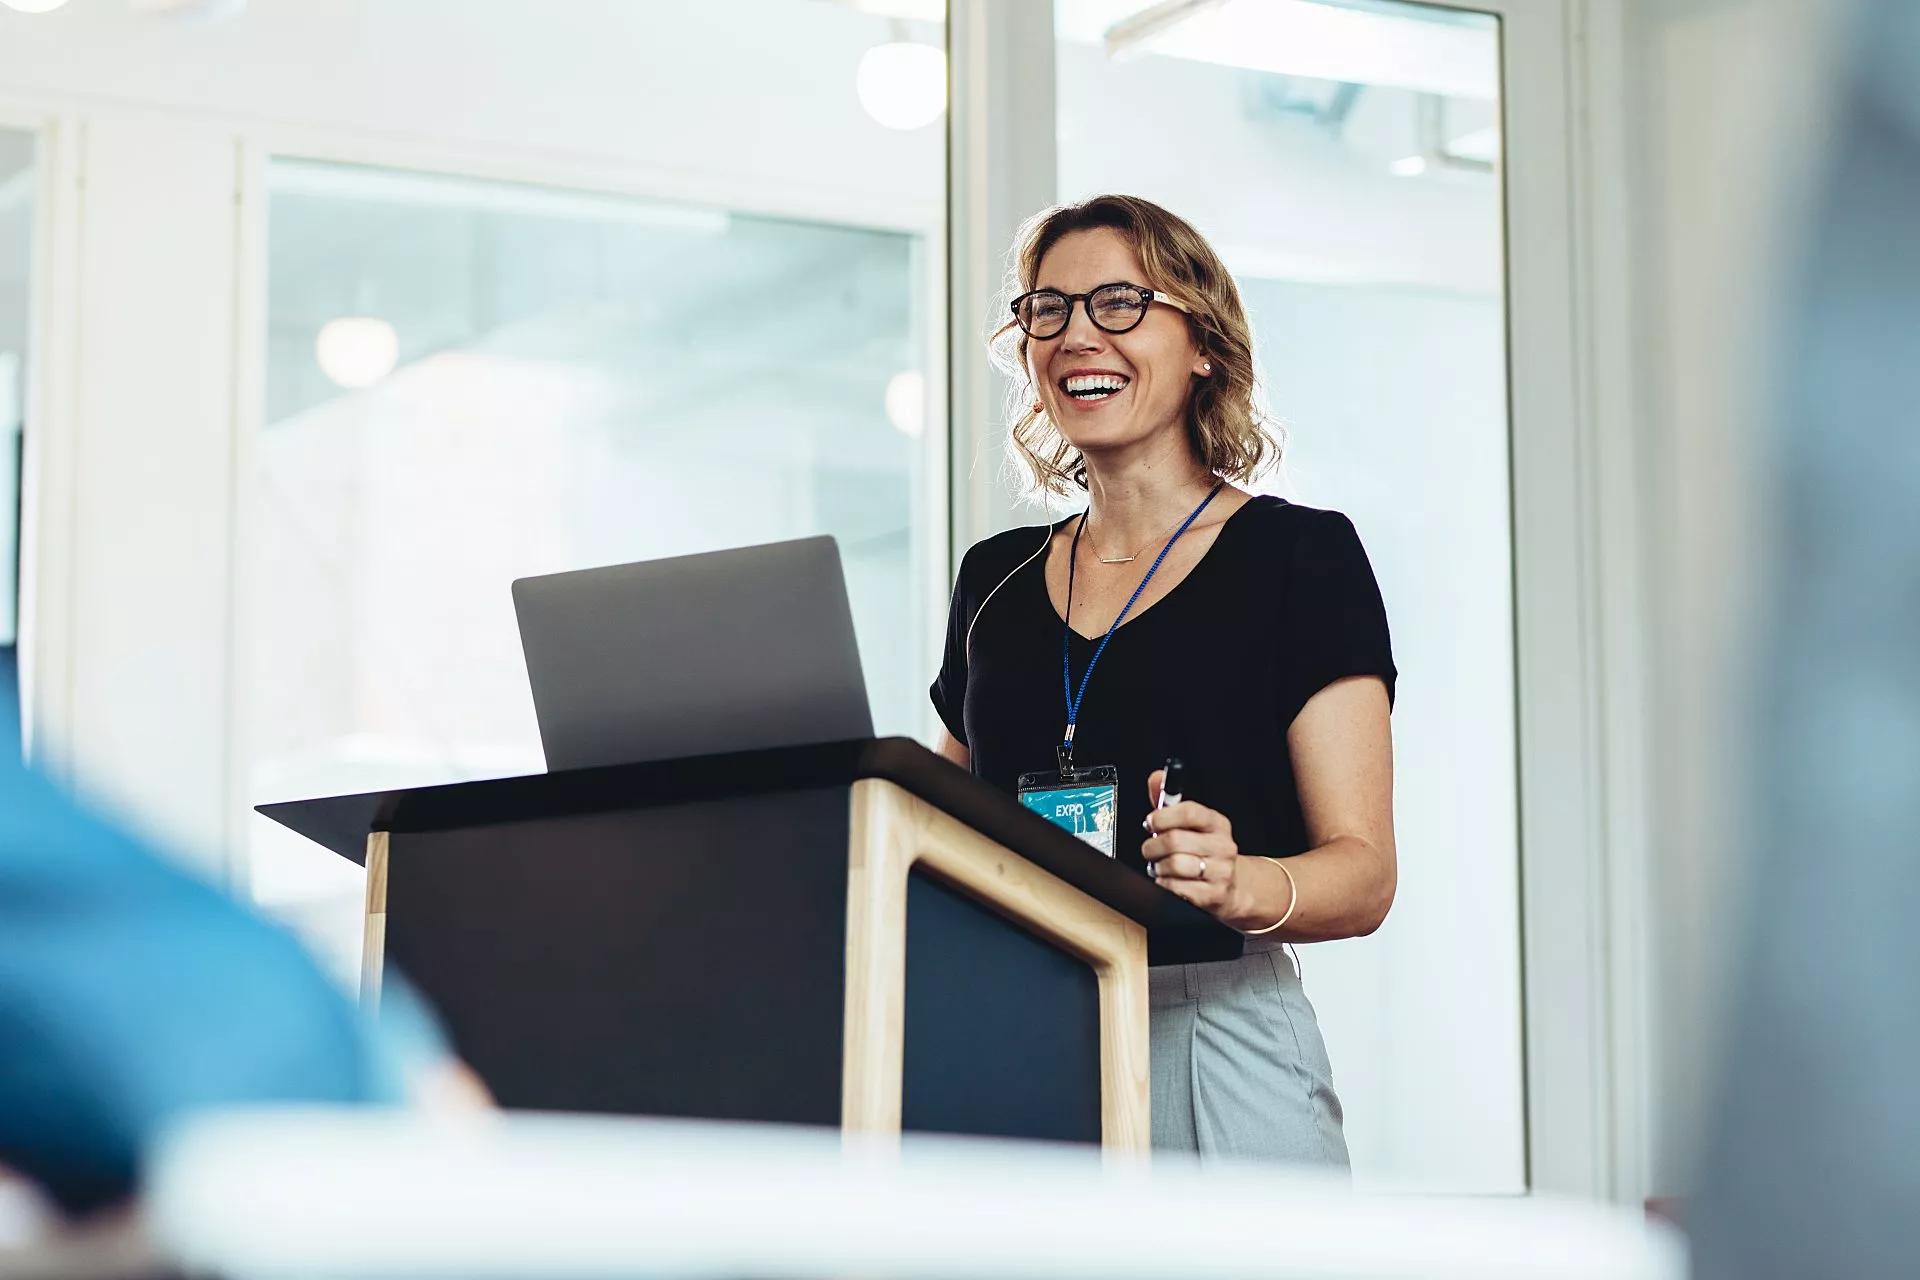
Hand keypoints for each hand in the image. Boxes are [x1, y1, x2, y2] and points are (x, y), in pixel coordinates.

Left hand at [1141, 768, 1244, 918]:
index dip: (1163, 816)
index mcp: (1217, 824)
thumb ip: (1169, 802)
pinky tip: (1167, 881)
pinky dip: (1164, 884)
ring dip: (1158, 867)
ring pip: (1175, 864)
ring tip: (1159, 866)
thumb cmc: (1205, 852)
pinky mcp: (1213, 895)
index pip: (1190, 812)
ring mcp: (1220, 871)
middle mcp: (1222, 846)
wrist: (1232, 887)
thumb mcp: (1192, 825)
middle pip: (1176, 840)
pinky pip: (1177, 888)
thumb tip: (1156, 778)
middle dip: (1153, 846)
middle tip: (1150, 849)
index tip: (1150, 822)